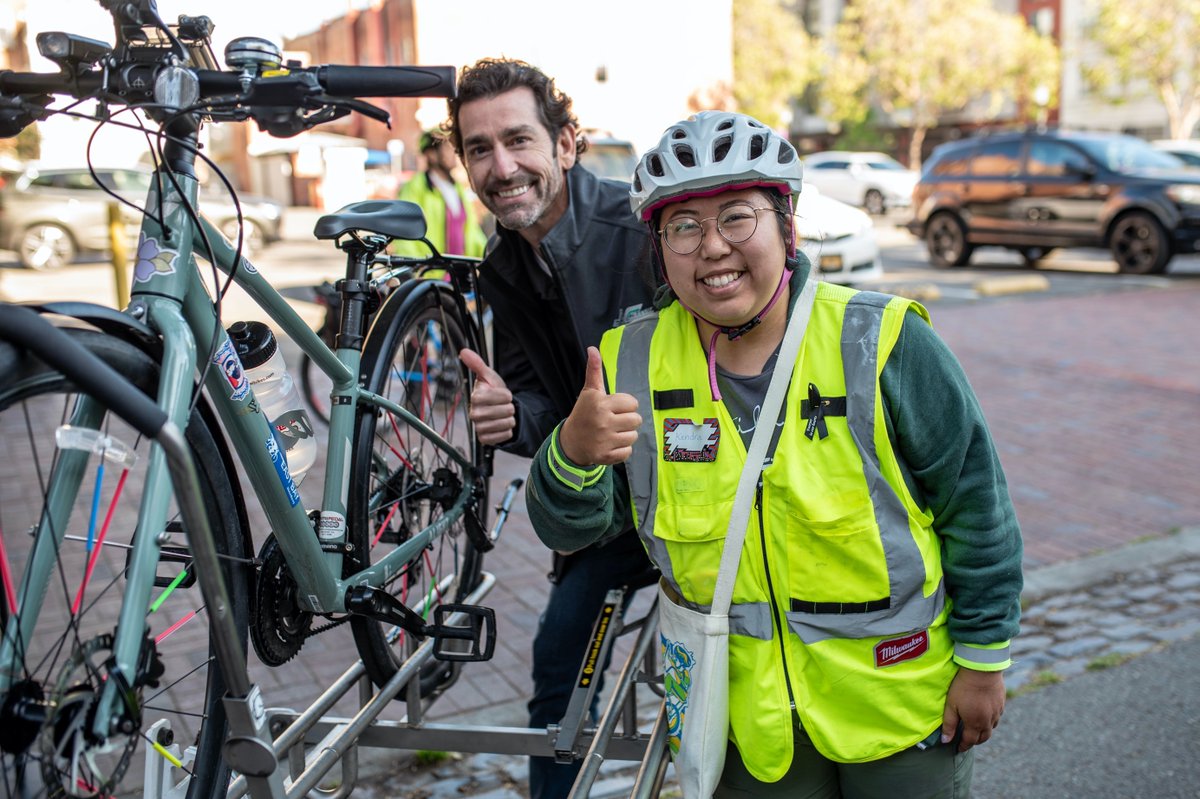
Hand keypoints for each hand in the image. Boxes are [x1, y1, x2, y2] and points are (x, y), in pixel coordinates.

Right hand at [460, 348, 514, 445]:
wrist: (499, 410)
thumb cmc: (493, 392)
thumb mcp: (489, 376)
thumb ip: (477, 364)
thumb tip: (463, 351)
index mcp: (475, 397)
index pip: (495, 397)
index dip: (504, 395)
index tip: (504, 394)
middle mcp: (474, 414)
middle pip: (503, 411)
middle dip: (509, 407)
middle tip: (504, 405)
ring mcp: (479, 428)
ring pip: (505, 424)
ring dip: (510, 419)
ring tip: (504, 415)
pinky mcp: (485, 439)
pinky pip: (504, 435)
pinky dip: (508, 430)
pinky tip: (502, 425)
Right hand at [558, 347, 640, 465]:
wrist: (570, 442)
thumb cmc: (584, 413)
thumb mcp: (589, 392)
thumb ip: (594, 371)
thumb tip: (593, 348)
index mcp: (600, 403)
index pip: (632, 403)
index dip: (625, 405)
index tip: (613, 408)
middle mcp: (602, 421)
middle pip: (636, 420)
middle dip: (627, 420)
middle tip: (613, 421)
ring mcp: (604, 440)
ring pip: (634, 436)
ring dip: (625, 435)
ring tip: (612, 433)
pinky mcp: (606, 456)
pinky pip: (628, 452)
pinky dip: (621, 450)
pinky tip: (610, 444)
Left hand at [942, 667, 1004, 752]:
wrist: (982, 670)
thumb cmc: (963, 687)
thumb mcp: (951, 705)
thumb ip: (949, 724)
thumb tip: (946, 741)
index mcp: (975, 723)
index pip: (970, 741)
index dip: (963, 746)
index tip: (958, 748)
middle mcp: (988, 721)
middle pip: (983, 737)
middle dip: (975, 741)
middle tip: (967, 741)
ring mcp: (997, 712)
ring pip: (992, 728)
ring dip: (984, 732)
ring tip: (976, 730)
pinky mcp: (1001, 703)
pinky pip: (997, 717)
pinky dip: (990, 721)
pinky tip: (985, 715)